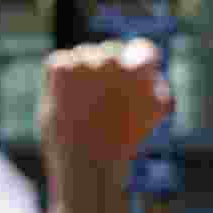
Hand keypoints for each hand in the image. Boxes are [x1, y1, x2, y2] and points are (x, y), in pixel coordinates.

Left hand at [39, 38, 171, 163]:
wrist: (87, 163)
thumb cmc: (122, 145)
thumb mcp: (150, 117)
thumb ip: (154, 93)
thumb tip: (154, 81)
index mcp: (140, 67)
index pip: (144, 50)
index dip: (139, 64)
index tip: (132, 78)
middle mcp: (113, 58)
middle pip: (111, 54)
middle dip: (108, 74)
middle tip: (102, 103)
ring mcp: (83, 60)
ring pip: (84, 57)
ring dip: (83, 76)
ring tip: (83, 110)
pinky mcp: (58, 66)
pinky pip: (60, 66)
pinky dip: (61, 83)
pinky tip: (67, 105)